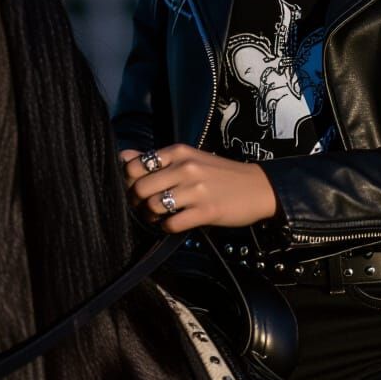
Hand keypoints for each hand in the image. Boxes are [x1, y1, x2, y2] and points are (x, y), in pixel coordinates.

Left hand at [118, 144, 278, 232]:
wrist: (257, 187)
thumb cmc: (220, 173)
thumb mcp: (189, 158)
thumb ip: (157, 159)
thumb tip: (123, 156)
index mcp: (180, 151)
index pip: (136, 165)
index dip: (130, 180)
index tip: (137, 187)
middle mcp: (186, 167)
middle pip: (140, 188)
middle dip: (138, 201)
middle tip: (146, 206)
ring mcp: (196, 190)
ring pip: (153, 206)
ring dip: (152, 216)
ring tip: (161, 215)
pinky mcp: (205, 211)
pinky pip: (171, 224)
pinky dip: (168, 227)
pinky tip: (176, 222)